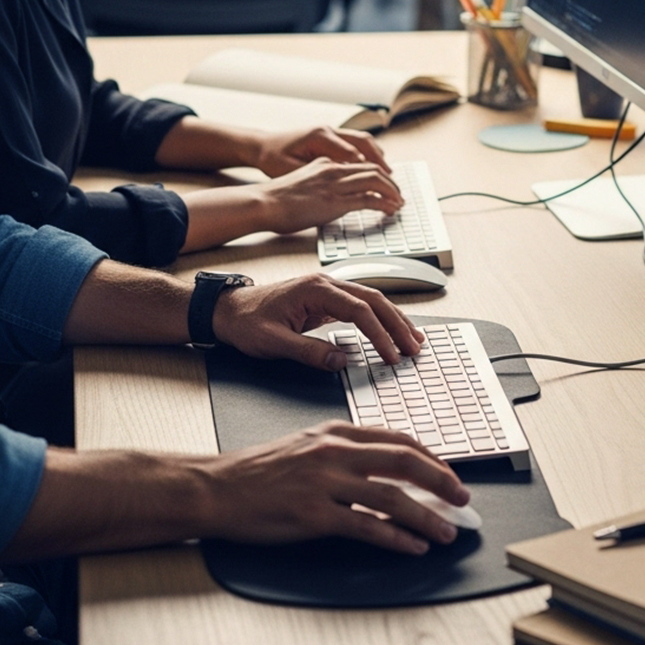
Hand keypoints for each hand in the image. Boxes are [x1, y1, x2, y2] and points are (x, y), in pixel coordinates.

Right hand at [195, 421, 468, 553]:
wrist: (219, 487)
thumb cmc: (260, 469)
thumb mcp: (305, 444)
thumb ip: (342, 449)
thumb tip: (382, 467)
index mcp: (335, 431)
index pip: (396, 438)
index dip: (429, 457)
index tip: (448, 472)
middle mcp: (335, 451)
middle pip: (403, 461)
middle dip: (440, 480)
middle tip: (463, 497)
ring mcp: (325, 482)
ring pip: (392, 496)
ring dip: (427, 515)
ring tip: (447, 530)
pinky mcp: (315, 515)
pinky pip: (367, 527)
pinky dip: (396, 538)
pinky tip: (414, 546)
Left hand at [212, 272, 423, 368]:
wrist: (230, 310)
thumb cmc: (248, 323)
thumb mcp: (273, 343)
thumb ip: (308, 352)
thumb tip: (341, 361)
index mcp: (315, 289)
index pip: (359, 311)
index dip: (379, 334)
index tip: (392, 356)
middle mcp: (326, 283)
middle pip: (374, 300)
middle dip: (397, 324)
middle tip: (415, 349)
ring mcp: (328, 289)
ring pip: (372, 300)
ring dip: (394, 319)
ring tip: (414, 340)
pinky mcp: (327, 299)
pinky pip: (362, 306)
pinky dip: (381, 319)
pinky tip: (392, 331)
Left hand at [253, 126, 390, 176]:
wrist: (260, 146)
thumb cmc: (272, 159)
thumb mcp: (291, 170)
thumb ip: (316, 175)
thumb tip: (339, 183)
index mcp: (320, 136)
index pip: (353, 154)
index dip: (369, 171)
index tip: (381, 185)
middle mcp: (328, 130)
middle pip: (364, 143)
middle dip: (380, 162)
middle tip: (392, 181)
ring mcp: (330, 131)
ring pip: (362, 140)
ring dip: (376, 156)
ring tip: (388, 175)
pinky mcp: (330, 137)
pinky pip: (355, 143)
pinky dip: (367, 154)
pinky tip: (372, 169)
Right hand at [255, 156, 402, 232]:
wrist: (264, 203)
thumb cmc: (277, 199)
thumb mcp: (303, 183)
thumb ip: (320, 185)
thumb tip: (331, 197)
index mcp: (325, 163)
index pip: (359, 164)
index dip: (377, 174)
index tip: (386, 184)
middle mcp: (333, 169)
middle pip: (373, 169)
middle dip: (390, 182)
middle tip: (398, 194)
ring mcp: (335, 184)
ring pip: (376, 180)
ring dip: (392, 192)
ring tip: (399, 203)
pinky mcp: (336, 201)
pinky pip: (369, 199)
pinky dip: (384, 204)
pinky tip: (390, 210)